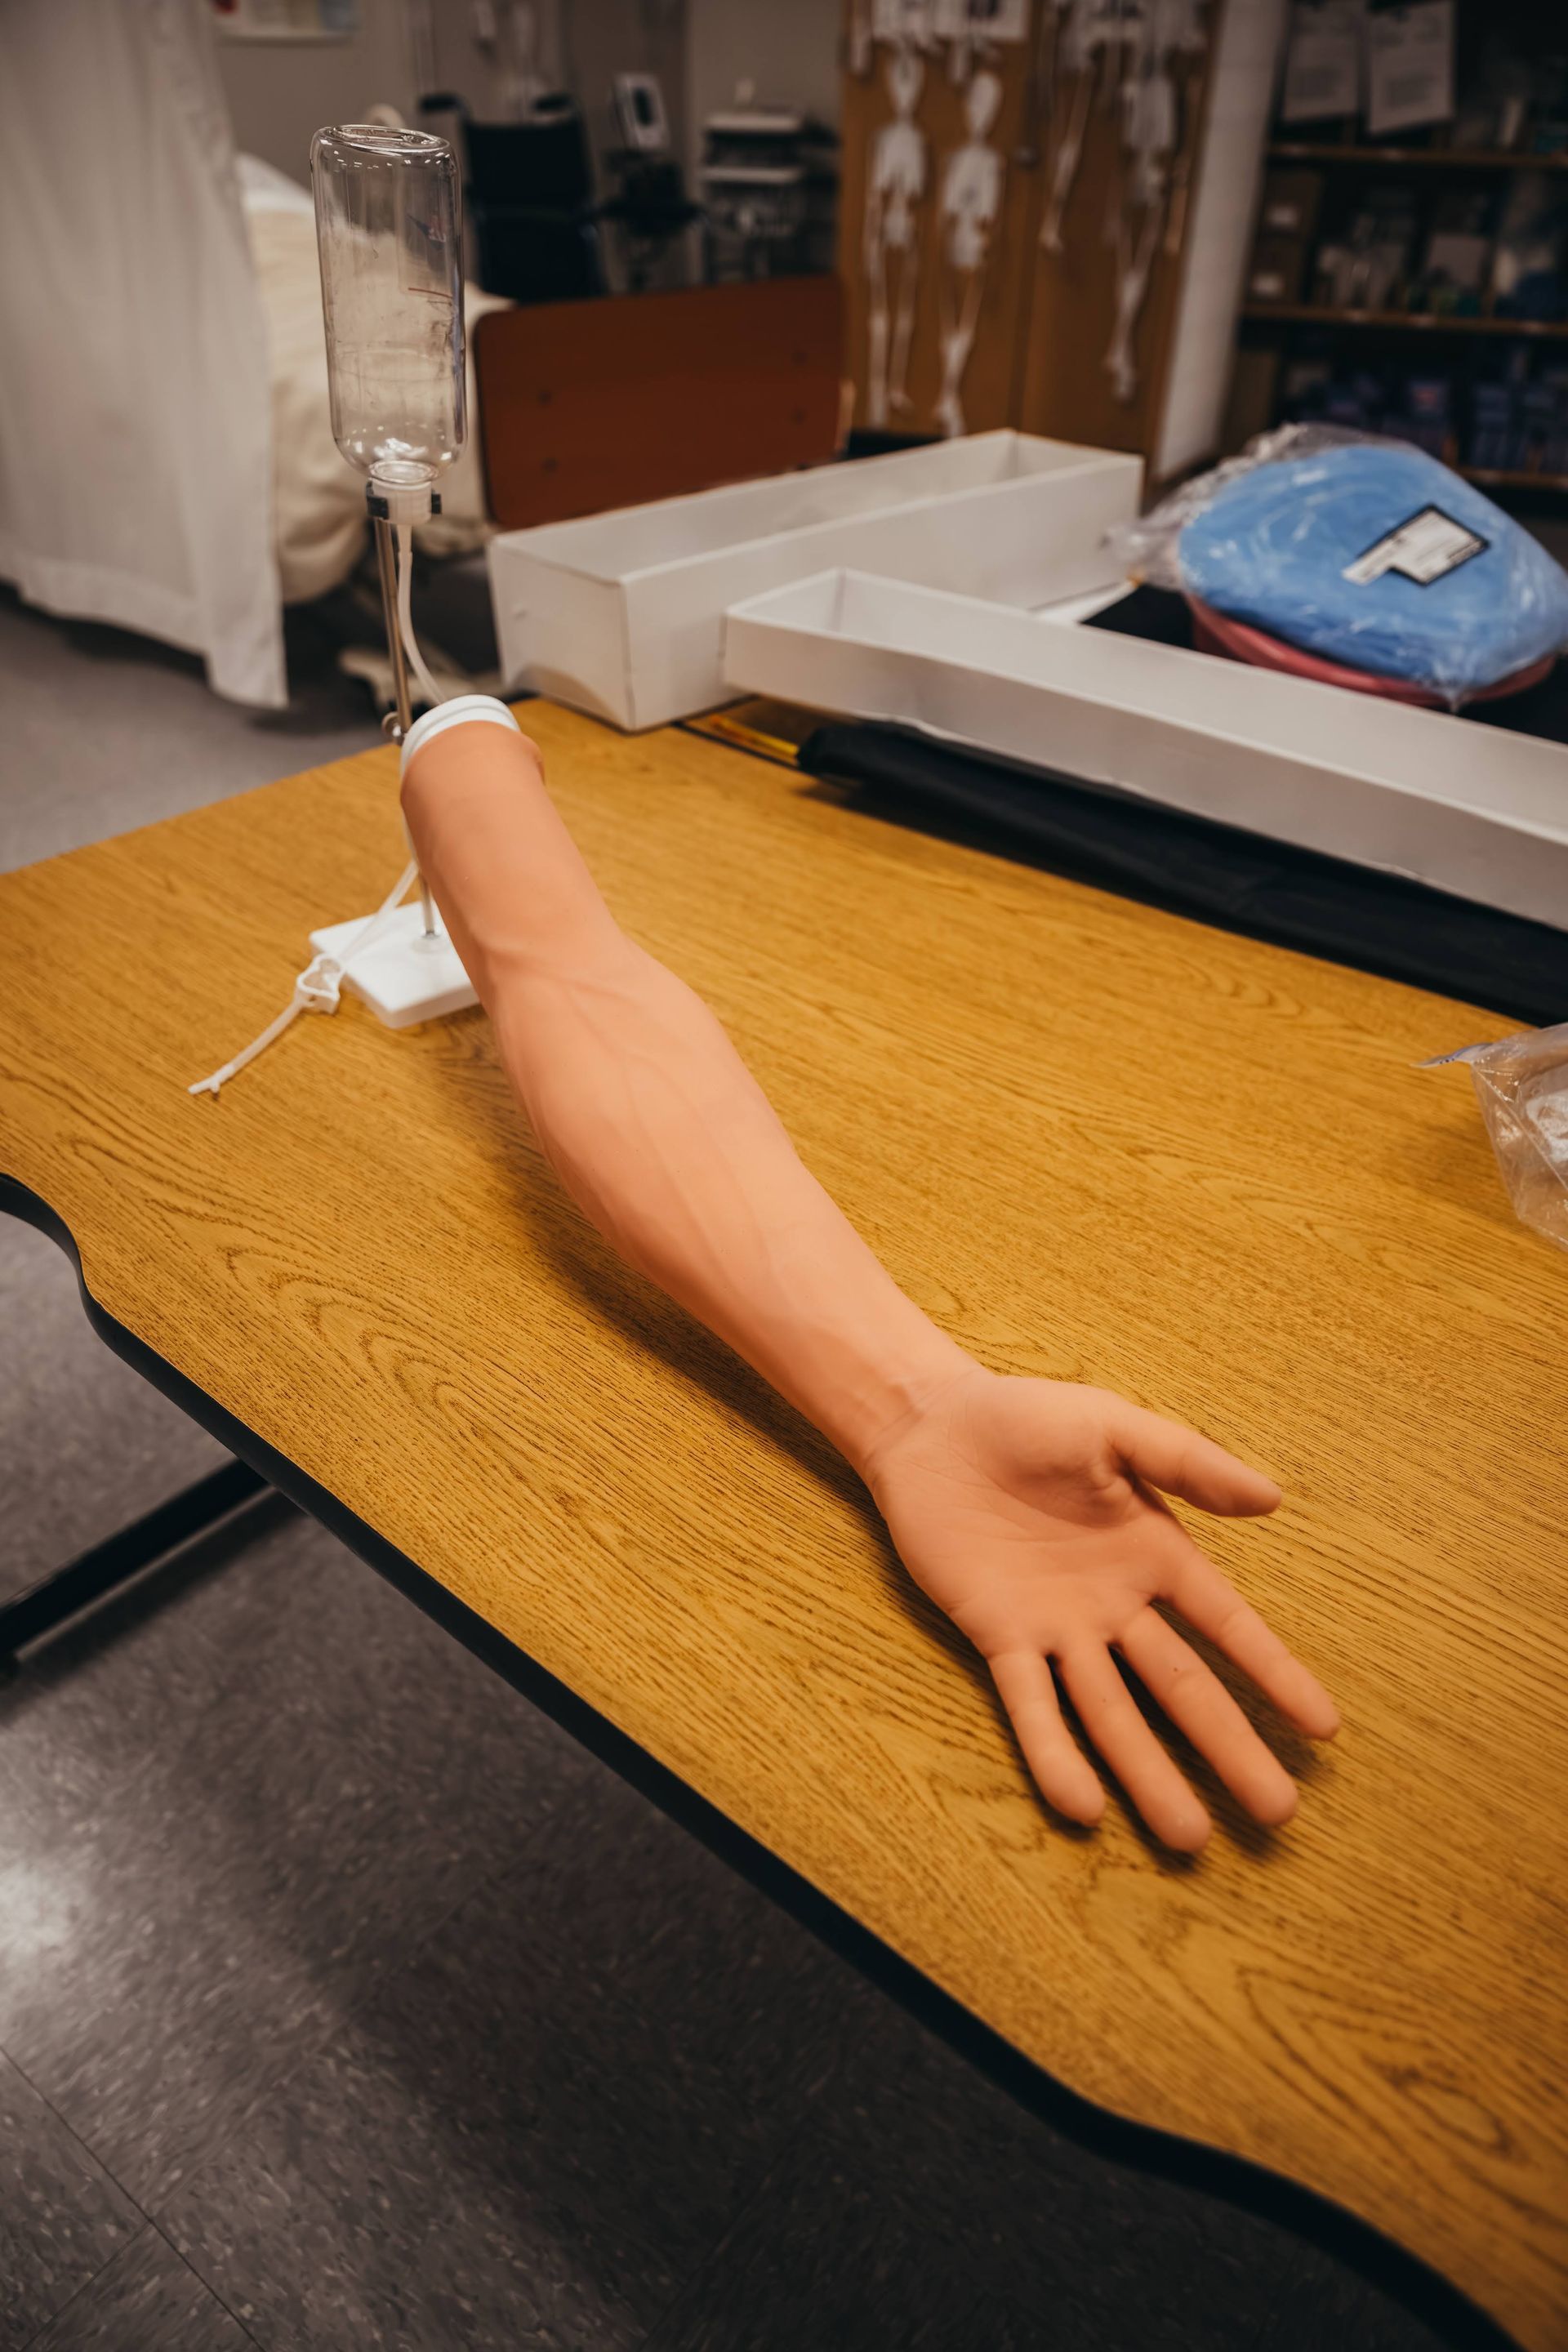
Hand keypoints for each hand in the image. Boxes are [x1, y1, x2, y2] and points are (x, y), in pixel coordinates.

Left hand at [864, 1368, 1338, 1850]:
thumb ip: (1188, 1463)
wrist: (932, 1426)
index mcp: (1152, 1552)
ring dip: (1149, 1775)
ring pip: (1112, 1714)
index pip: (1226, 1625)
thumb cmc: (1027, 1418)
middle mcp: (1114, 1604)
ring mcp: (1058, 1628)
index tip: (1324, 1728)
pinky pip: (1031, 1704)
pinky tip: (1082, 1805)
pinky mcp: (999, 1636)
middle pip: (1181, 1688)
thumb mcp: (1114, 1427)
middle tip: (1278, 1814)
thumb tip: (1273, 1498)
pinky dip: (1054, 1753)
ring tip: (1189, 1839)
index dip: (1274, 1673)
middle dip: (1229, 1749)